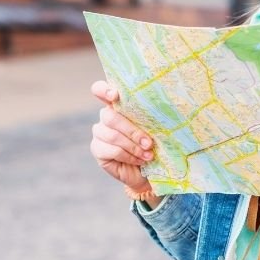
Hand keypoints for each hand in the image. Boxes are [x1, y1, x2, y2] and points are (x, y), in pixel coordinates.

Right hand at [89, 81, 156, 196]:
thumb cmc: (153, 144)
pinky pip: (112, 150)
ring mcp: (99, 133)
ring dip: (133, 146)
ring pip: (112, 136)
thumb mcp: (154, 128)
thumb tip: (163, 109)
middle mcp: (105, 117)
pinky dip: (129, 156)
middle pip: (110, 117)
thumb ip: (150, 117)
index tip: (115, 95)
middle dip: (132, 130)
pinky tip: (140, 160)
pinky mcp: (97, 149)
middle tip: (148, 143)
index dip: (103, 90)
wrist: (148, 170)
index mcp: (117, 105)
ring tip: (148, 155)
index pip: (100, 90)